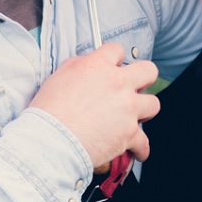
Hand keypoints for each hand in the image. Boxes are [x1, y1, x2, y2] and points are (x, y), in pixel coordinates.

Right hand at [28, 44, 160, 167]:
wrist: (50, 141)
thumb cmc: (48, 112)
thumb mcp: (58, 76)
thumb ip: (79, 65)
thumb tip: (88, 63)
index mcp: (98, 66)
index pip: (117, 50)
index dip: (116, 59)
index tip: (115, 68)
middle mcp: (117, 83)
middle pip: (148, 71)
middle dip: (144, 79)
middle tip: (136, 87)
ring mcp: (127, 108)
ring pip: (153, 104)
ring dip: (145, 111)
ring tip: (135, 118)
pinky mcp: (130, 133)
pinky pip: (144, 142)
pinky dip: (141, 149)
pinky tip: (138, 151)